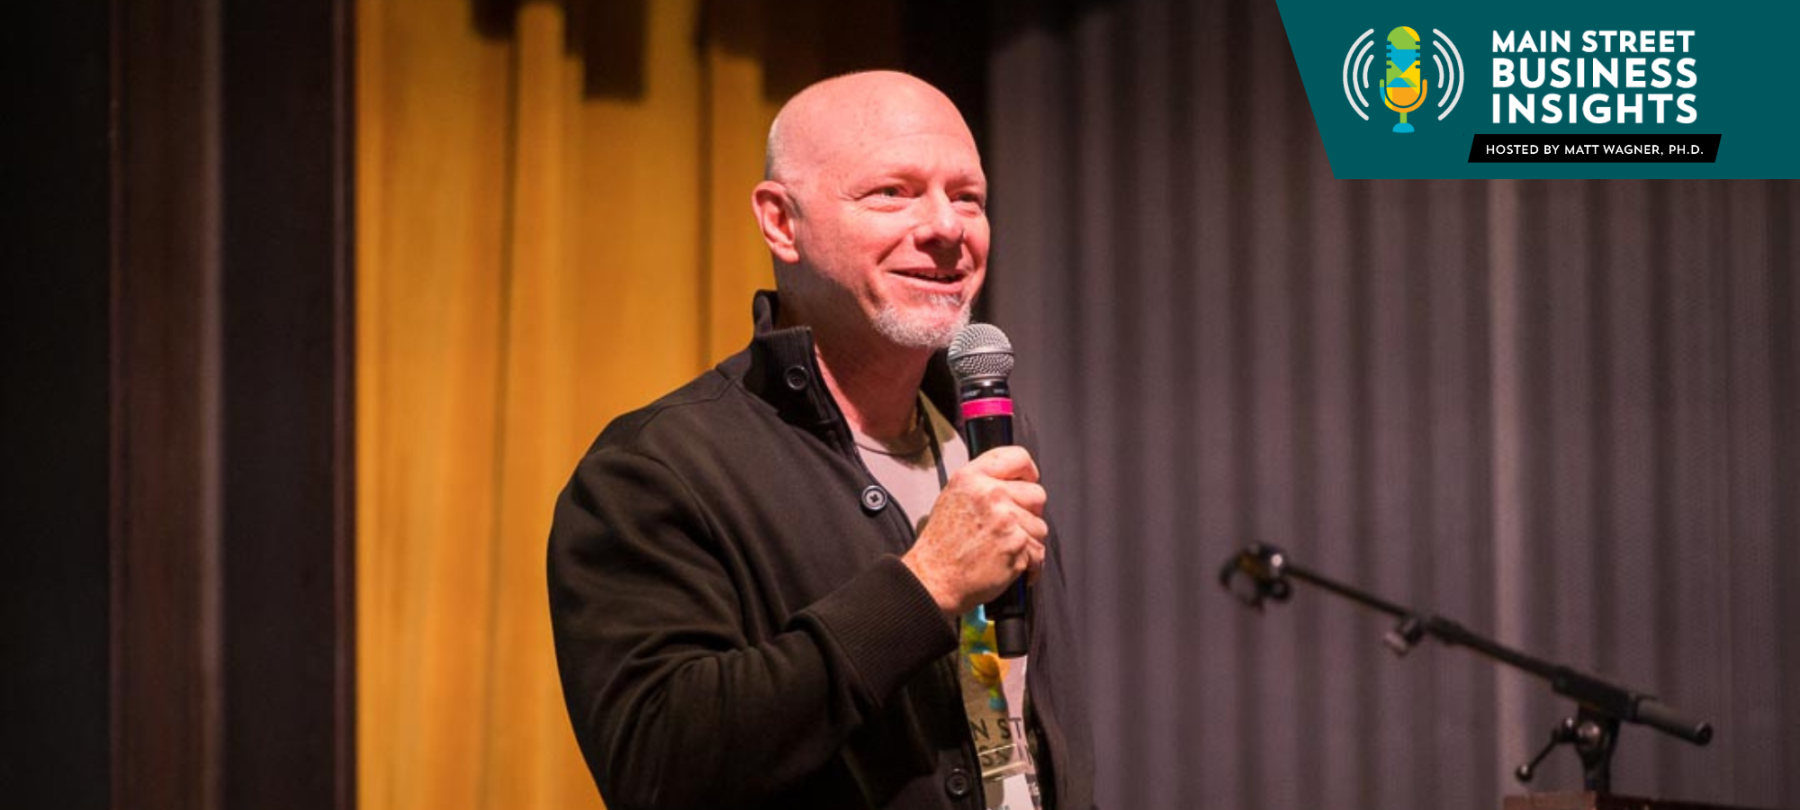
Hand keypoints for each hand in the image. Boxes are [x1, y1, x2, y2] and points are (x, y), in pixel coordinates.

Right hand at [901, 446, 1047, 616]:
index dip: (1028, 472)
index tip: (1028, 482)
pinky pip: (1038, 551)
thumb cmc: (940, 545)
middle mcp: (990, 494)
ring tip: (1003, 547)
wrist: (934, 578)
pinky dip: (1029, 563)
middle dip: (1029, 512)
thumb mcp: (953, 497)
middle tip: (1011, 525)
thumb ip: (982, 483)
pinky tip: (1010, 563)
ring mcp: (1006, 519)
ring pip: (1040, 526)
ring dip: (1027, 540)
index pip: (1018, 457)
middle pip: (1036, 494)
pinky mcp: (1017, 544)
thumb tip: (1013, 482)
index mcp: (972, 478)